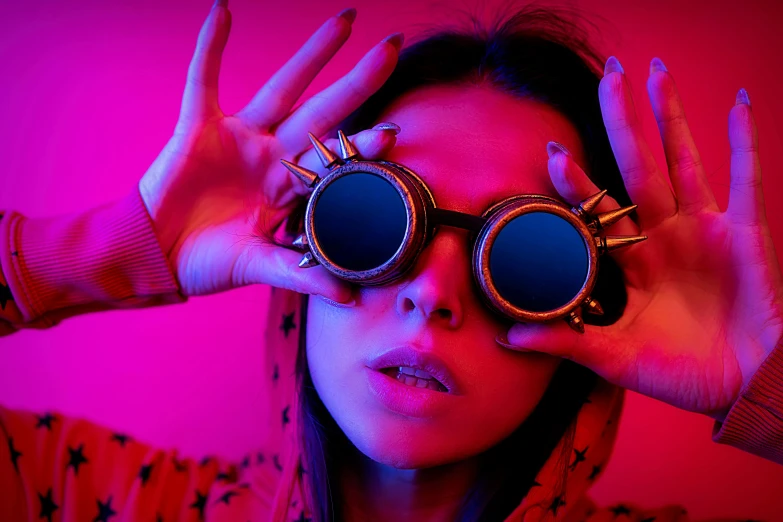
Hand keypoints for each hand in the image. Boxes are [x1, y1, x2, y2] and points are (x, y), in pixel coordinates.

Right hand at [138, 1, 402, 299]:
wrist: (157, 257)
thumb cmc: (207, 261)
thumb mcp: (259, 266)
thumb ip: (301, 275)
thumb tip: (348, 296)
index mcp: (291, 188)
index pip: (335, 160)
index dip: (362, 146)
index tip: (394, 134)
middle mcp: (273, 156)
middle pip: (323, 112)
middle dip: (358, 82)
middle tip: (392, 48)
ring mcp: (239, 138)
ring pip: (282, 87)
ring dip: (312, 54)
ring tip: (344, 20)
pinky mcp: (199, 128)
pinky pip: (204, 79)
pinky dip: (211, 47)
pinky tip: (224, 9)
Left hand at [500, 56, 782, 421]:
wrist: (736, 387)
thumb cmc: (677, 372)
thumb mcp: (613, 356)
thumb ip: (564, 341)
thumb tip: (507, 339)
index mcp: (631, 260)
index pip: (599, 211)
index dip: (578, 183)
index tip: (553, 153)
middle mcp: (663, 235)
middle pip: (637, 166)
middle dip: (621, 122)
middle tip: (606, 77)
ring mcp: (703, 229)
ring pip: (683, 161)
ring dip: (670, 117)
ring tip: (654, 73)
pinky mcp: (744, 232)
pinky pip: (744, 177)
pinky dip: (743, 141)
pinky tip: (735, 103)